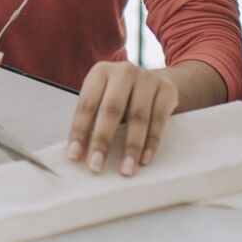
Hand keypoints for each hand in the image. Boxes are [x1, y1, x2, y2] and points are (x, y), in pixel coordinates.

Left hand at [67, 61, 178, 175]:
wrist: (156, 81)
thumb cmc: (122, 95)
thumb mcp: (103, 97)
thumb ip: (92, 119)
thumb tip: (78, 152)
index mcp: (100, 72)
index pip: (87, 104)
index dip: (79, 131)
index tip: (74, 154)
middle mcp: (124, 72)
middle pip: (112, 109)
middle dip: (103, 140)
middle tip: (96, 165)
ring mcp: (147, 79)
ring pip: (138, 117)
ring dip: (131, 147)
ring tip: (125, 169)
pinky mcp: (167, 91)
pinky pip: (159, 120)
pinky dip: (151, 142)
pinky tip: (144, 159)